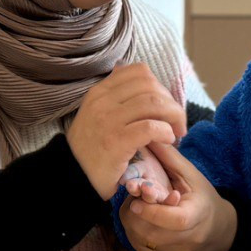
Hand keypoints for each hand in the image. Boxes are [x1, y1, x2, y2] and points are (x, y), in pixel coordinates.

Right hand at [67, 64, 186, 199]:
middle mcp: (102, 102)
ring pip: (154, 103)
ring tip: (176, 132)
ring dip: (173, 117)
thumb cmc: (90, 149)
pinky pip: (150, 127)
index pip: (139, 72)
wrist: (72, 177)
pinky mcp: (116, 142)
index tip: (166, 105)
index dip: (161, 86)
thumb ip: (114, 96)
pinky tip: (168, 140)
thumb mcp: (95, 114)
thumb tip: (133, 74)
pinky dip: (166, 132)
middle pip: (151, 86)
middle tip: (177, 122)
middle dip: (171, 102)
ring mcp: (108, 121)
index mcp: (99, 92)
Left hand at [119, 142, 236, 250]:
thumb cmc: (203, 199)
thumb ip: (170, 159)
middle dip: (136, 214)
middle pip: (151, 232)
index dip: (152, 212)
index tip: (136, 199)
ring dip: (132, 222)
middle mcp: (187, 241)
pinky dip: (134, 233)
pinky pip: (140, 249)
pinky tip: (139, 220)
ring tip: (136, 207)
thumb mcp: (192, 177)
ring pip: (141, 242)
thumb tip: (150, 137)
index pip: (174, 220)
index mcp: (197, 218)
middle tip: (133, 198)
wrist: (219, 233)